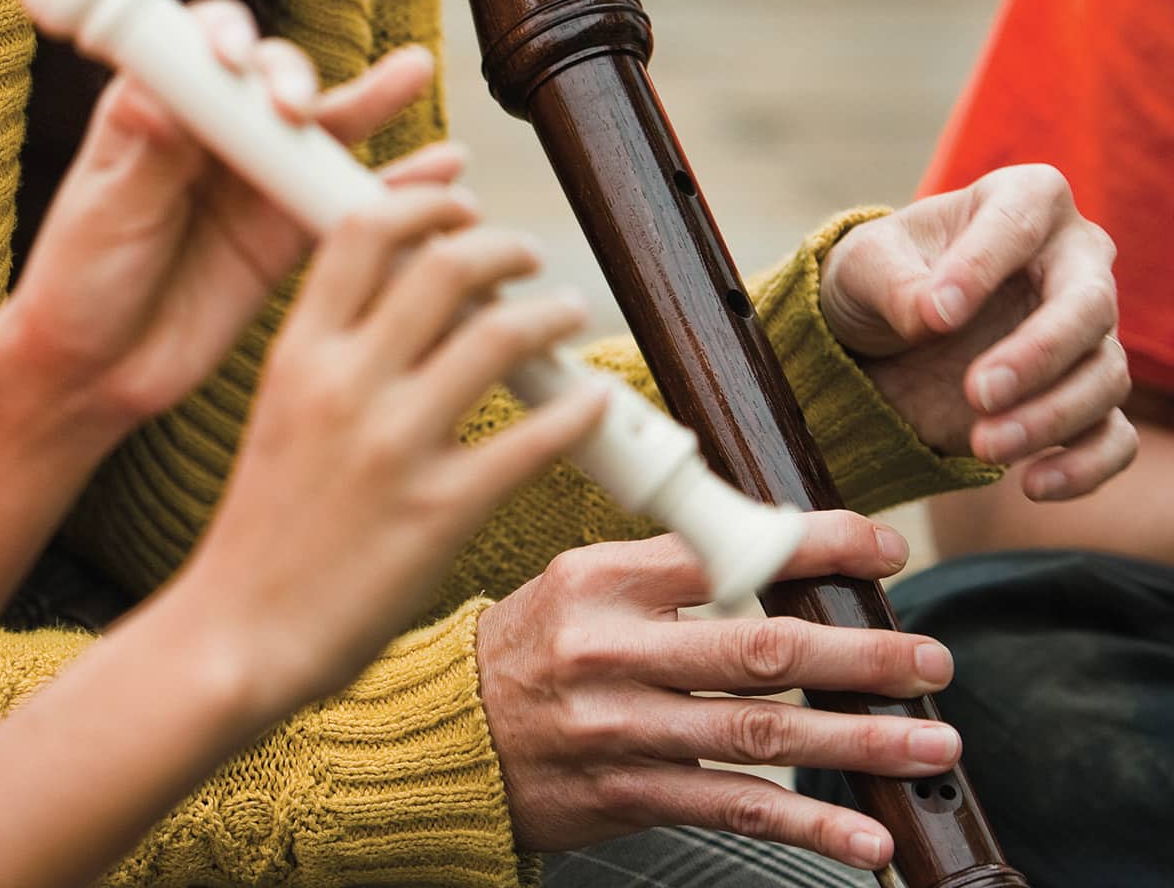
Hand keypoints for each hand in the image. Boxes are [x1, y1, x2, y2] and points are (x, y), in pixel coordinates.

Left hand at [4, 2, 461, 437]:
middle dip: (291, 79)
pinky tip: (441, 166)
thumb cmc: (79, 280)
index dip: (224, 38)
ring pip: (322, 128)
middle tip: (294, 109)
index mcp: (157, 108)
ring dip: (369, 99)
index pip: (199, 44)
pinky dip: (398, 183)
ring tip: (412, 74)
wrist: (97, 373)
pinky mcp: (289, 231)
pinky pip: (348, 199)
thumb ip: (147, 157)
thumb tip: (162, 96)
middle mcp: (214, 131)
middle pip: (269, 77)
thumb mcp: (106, 213)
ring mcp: (257, 179)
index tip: (232, 59)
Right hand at [177, 188, 607, 714]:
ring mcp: (393, 448)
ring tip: (567, 314)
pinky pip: (529, 442)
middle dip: (502, 247)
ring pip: (497, 339)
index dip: (423, 202)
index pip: (364, 231)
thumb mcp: (277, 408)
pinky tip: (591, 401)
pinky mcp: (438, 513)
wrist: (237, 635)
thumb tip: (401, 290)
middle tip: (527, 256)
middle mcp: (345, 385)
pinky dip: (575, 412)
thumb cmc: (262, 526)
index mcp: (298, 353)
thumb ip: (331, 348)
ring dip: (550, 315)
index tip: (459, 205)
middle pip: (444, 267)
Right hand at [476, 512, 958, 871]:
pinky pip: (734, 810)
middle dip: (859, 656)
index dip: (810, 548)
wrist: (451, 735)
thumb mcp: (578, 582)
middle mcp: (611, 651)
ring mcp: (623, 729)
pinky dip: (809, 825)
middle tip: (930, 658)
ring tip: (932, 741)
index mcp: (600, 579)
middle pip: (758, 649)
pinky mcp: (631, 795)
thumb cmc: (530, 647)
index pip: (721, 551)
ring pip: (762, 735)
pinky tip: (869, 836)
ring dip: (859, 741)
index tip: (881, 547)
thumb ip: (666, 571)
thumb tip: (775, 552)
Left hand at [819, 162, 1136, 498]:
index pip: (1018, 225)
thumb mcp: (864, 266)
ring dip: (1049, 417)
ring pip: (1105, 374)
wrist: (885, 336)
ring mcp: (1091, 332)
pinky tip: (1032, 485)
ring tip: (981, 445)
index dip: (981, 268)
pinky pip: (1115, 436)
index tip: (936, 315)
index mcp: (1025, 199)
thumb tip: (934, 312)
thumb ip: (894, 281)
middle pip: (1088, 304)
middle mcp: (1075, 259)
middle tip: (977, 393)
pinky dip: (1085, 467)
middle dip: (1038, 354)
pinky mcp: (1087, 396)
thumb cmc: (882, 276)